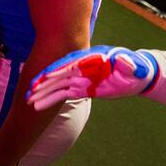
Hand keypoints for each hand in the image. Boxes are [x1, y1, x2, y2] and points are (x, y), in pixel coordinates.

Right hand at [26, 45, 158, 110]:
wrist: (135, 75)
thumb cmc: (136, 68)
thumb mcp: (135, 65)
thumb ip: (128, 64)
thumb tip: (122, 61)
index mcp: (90, 60)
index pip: (71, 65)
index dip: (57, 71)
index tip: (44, 77)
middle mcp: (81, 68)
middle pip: (59, 76)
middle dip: (44, 84)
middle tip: (30, 92)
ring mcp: (79, 79)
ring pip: (57, 87)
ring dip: (43, 93)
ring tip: (29, 101)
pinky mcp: (80, 89)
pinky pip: (62, 95)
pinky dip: (50, 99)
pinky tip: (39, 105)